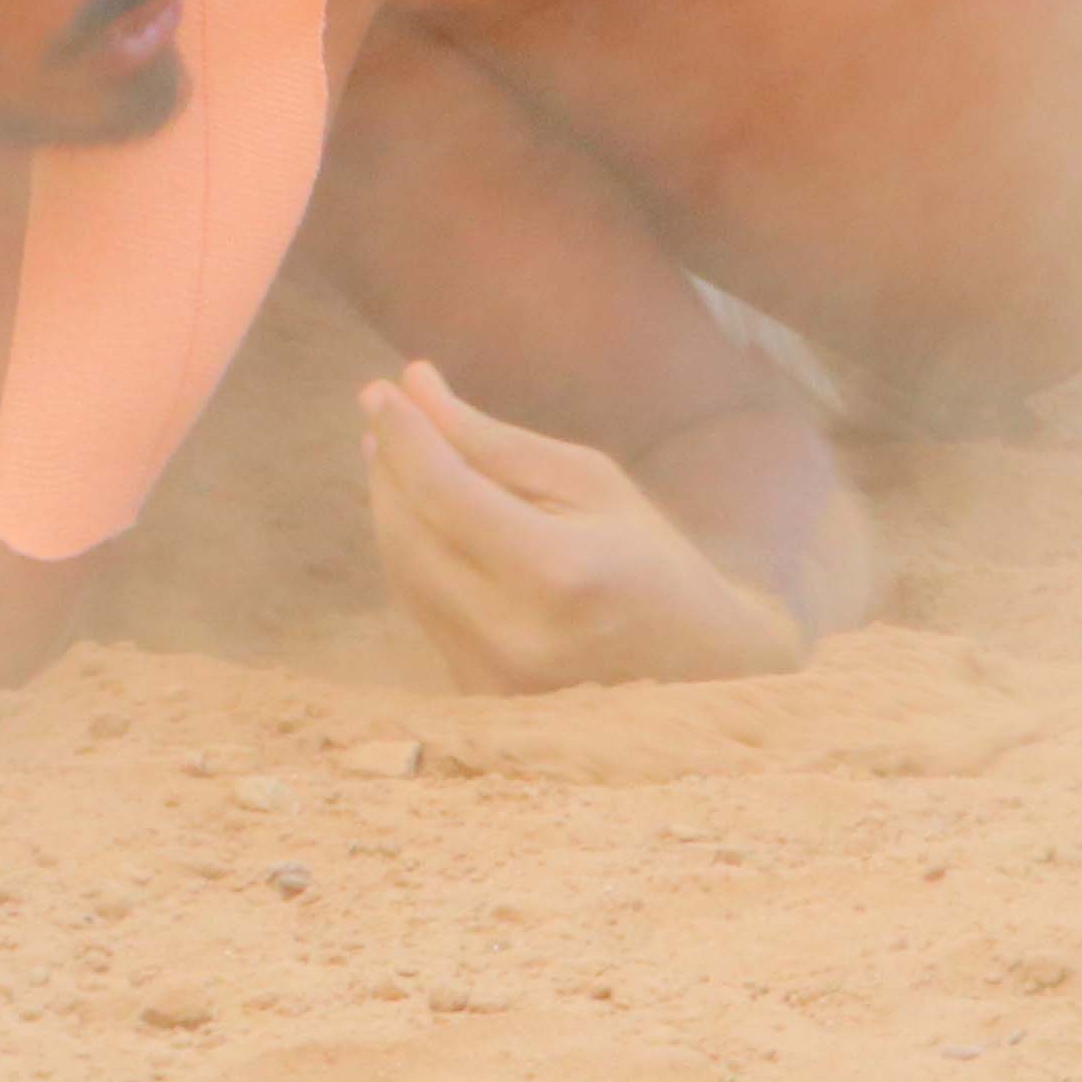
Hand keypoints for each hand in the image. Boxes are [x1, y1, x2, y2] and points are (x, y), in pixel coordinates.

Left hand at [361, 360, 804, 692]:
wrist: (700, 671)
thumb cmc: (651, 559)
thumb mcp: (591, 482)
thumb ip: (495, 441)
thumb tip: (414, 385)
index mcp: (558, 573)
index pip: (445, 492)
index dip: (404, 435)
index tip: (380, 387)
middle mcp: (515, 635)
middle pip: (409, 533)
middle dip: (389, 465)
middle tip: (387, 410)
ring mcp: (492, 677)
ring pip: (403, 572)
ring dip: (390, 505)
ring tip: (396, 451)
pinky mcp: (479, 695)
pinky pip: (421, 607)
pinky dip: (412, 551)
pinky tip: (420, 512)